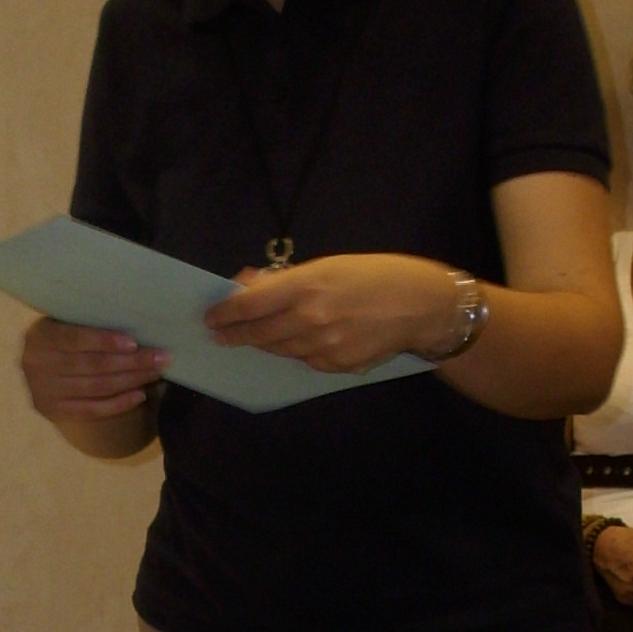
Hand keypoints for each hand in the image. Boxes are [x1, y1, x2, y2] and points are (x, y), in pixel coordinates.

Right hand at [20, 316, 165, 421]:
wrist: (41, 367)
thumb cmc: (64, 336)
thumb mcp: (66, 322)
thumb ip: (89, 323)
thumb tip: (137, 326)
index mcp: (39, 336)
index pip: (74, 339)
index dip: (104, 341)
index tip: (134, 343)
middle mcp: (36, 365)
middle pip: (92, 365)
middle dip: (131, 362)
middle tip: (161, 357)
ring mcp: (44, 392)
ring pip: (96, 387)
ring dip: (131, 380)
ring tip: (156, 373)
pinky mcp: (54, 411)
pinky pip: (93, 410)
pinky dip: (119, 404)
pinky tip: (140, 395)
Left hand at [202, 253, 462, 371]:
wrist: (421, 306)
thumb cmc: (376, 275)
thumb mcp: (329, 265)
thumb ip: (287, 278)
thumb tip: (249, 284)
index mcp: (305, 286)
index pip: (249, 304)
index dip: (225, 312)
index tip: (211, 317)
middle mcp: (309, 319)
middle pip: (258, 333)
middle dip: (235, 334)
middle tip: (219, 335)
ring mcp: (322, 347)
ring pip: (279, 350)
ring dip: (264, 343)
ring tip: (253, 337)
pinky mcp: (336, 366)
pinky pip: (305, 360)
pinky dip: (298, 351)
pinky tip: (301, 341)